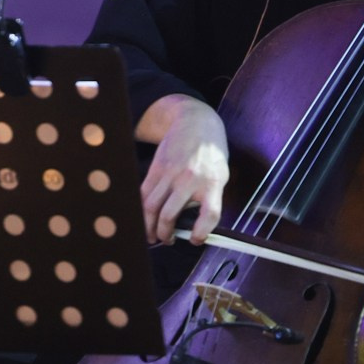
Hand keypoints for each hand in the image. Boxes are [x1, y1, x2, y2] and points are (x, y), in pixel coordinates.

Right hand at [139, 96, 228, 244]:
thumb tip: (196, 228)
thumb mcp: (221, 176)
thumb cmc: (210, 155)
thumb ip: (210, 200)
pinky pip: (144, 194)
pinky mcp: (156, 168)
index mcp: (212, 182)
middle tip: (167, 240)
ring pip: (151, 207)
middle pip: (169, 214)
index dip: (201, 232)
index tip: (195, 240)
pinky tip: (146, 217)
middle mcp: (190, 179)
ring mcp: (170, 173)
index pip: (210, 214)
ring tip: (153, 235)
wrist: (195, 124)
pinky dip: (142, 210)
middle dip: (165, 234)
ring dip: (150, 226)